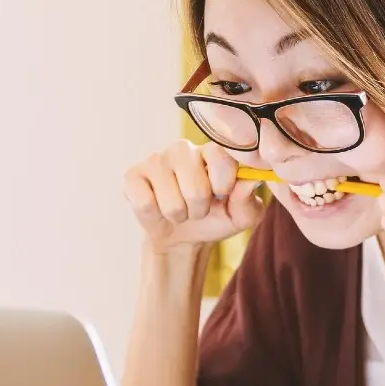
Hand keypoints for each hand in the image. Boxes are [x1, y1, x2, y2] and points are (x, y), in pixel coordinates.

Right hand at [123, 140, 264, 253]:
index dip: (224, 183)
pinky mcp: (133, 175)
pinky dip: (155, 217)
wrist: (184, 236)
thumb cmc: (216, 218)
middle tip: (198, 208)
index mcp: (213, 152)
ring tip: (180, 210)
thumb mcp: (242, 215)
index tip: (223, 194)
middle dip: (200, 209)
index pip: (221, 156)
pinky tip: (158, 208)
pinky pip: (146, 204)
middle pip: (196, 189)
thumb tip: (252, 179)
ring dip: (179, 215)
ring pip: (172, 202)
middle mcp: (184, 149)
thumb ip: (249, 198)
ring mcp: (156, 159)